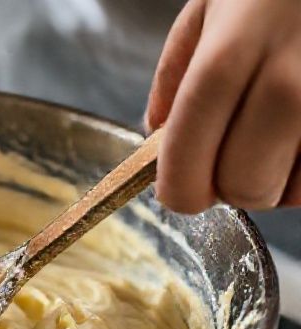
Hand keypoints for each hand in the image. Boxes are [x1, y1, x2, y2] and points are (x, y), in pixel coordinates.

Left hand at [147, 0, 300, 212]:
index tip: (178, 190)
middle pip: (242, 187)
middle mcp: (288, 87)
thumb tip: (156, 134)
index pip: (189, 161)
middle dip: (227, 183)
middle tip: (230, 152)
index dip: (179, 190)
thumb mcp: (212, 6)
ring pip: (288, 194)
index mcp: (229, 58)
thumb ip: (176, 74)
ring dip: (273, 179)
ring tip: (275, 134)